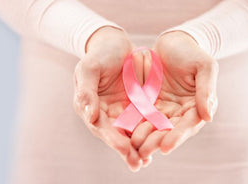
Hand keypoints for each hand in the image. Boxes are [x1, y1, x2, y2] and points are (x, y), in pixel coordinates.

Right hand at [73, 26, 143, 170]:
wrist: (113, 41)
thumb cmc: (97, 54)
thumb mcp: (89, 69)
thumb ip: (87, 92)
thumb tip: (90, 116)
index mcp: (89, 107)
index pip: (101, 127)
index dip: (112, 139)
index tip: (125, 149)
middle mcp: (104, 113)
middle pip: (116, 135)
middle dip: (127, 150)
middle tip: (138, 163)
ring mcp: (120, 110)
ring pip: (130, 132)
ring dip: (138, 146)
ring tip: (147, 160)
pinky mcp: (135, 105)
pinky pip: (143, 120)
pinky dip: (150, 132)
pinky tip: (160, 141)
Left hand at [131, 31, 218, 163]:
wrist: (172, 41)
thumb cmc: (192, 52)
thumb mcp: (204, 67)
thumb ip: (206, 91)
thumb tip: (208, 117)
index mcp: (195, 108)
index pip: (187, 126)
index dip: (177, 137)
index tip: (166, 147)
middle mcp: (178, 113)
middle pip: (167, 132)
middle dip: (155, 143)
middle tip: (143, 152)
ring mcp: (161, 109)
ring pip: (151, 127)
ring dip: (142, 139)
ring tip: (131, 147)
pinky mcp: (145, 103)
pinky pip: (137, 116)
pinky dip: (131, 125)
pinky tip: (121, 133)